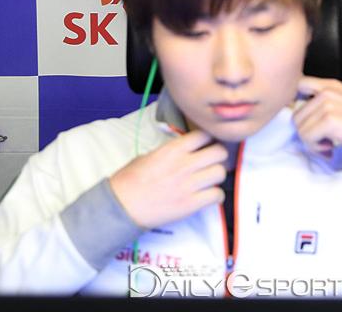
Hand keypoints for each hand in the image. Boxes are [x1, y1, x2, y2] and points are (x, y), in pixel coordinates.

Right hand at [110, 130, 226, 227]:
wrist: (122, 206)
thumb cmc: (130, 179)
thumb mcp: (149, 155)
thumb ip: (171, 152)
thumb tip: (185, 151)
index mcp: (172, 149)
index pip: (204, 135)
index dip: (208, 139)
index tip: (207, 144)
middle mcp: (184, 164)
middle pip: (219, 152)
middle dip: (219, 156)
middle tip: (213, 161)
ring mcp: (189, 185)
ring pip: (220, 173)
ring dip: (217, 176)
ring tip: (209, 180)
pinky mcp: (191, 205)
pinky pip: (216, 196)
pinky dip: (215, 196)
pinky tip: (207, 196)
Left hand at [293, 77, 341, 159]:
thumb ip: (323, 104)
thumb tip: (299, 115)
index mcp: (330, 85)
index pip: (299, 85)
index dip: (297, 105)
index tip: (308, 121)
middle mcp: (327, 91)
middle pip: (296, 113)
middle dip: (308, 131)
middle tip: (325, 140)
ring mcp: (328, 104)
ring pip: (300, 128)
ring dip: (312, 142)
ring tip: (329, 144)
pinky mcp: (330, 120)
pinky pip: (307, 138)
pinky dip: (317, 149)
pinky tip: (332, 148)